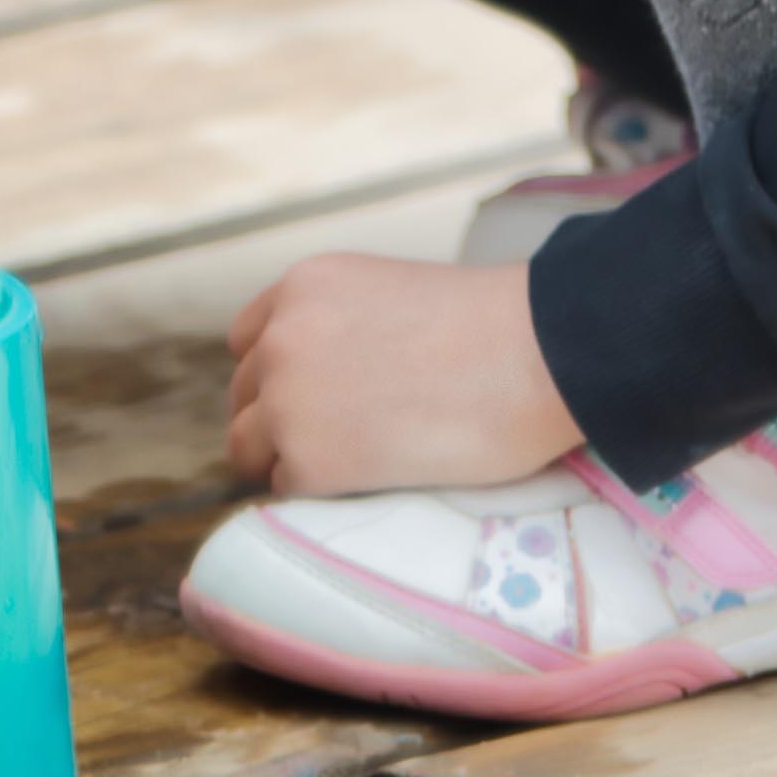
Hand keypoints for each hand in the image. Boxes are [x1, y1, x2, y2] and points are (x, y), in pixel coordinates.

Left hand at [226, 252, 581, 497]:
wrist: (533, 356)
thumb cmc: (490, 328)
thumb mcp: (390, 294)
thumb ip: (341, 324)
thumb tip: (329, 378)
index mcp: (302, 285)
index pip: (249, 341)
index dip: (278, 374)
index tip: (313, 396)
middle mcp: (280, 336)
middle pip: (243, 395)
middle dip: (279, 417)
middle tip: (337, 437)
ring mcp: (287, 400)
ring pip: (247, 446)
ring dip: (288, 458)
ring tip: (351, 464)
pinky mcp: (307, 460)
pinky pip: (285, 487)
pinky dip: (318, 491)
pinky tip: (370, 478)